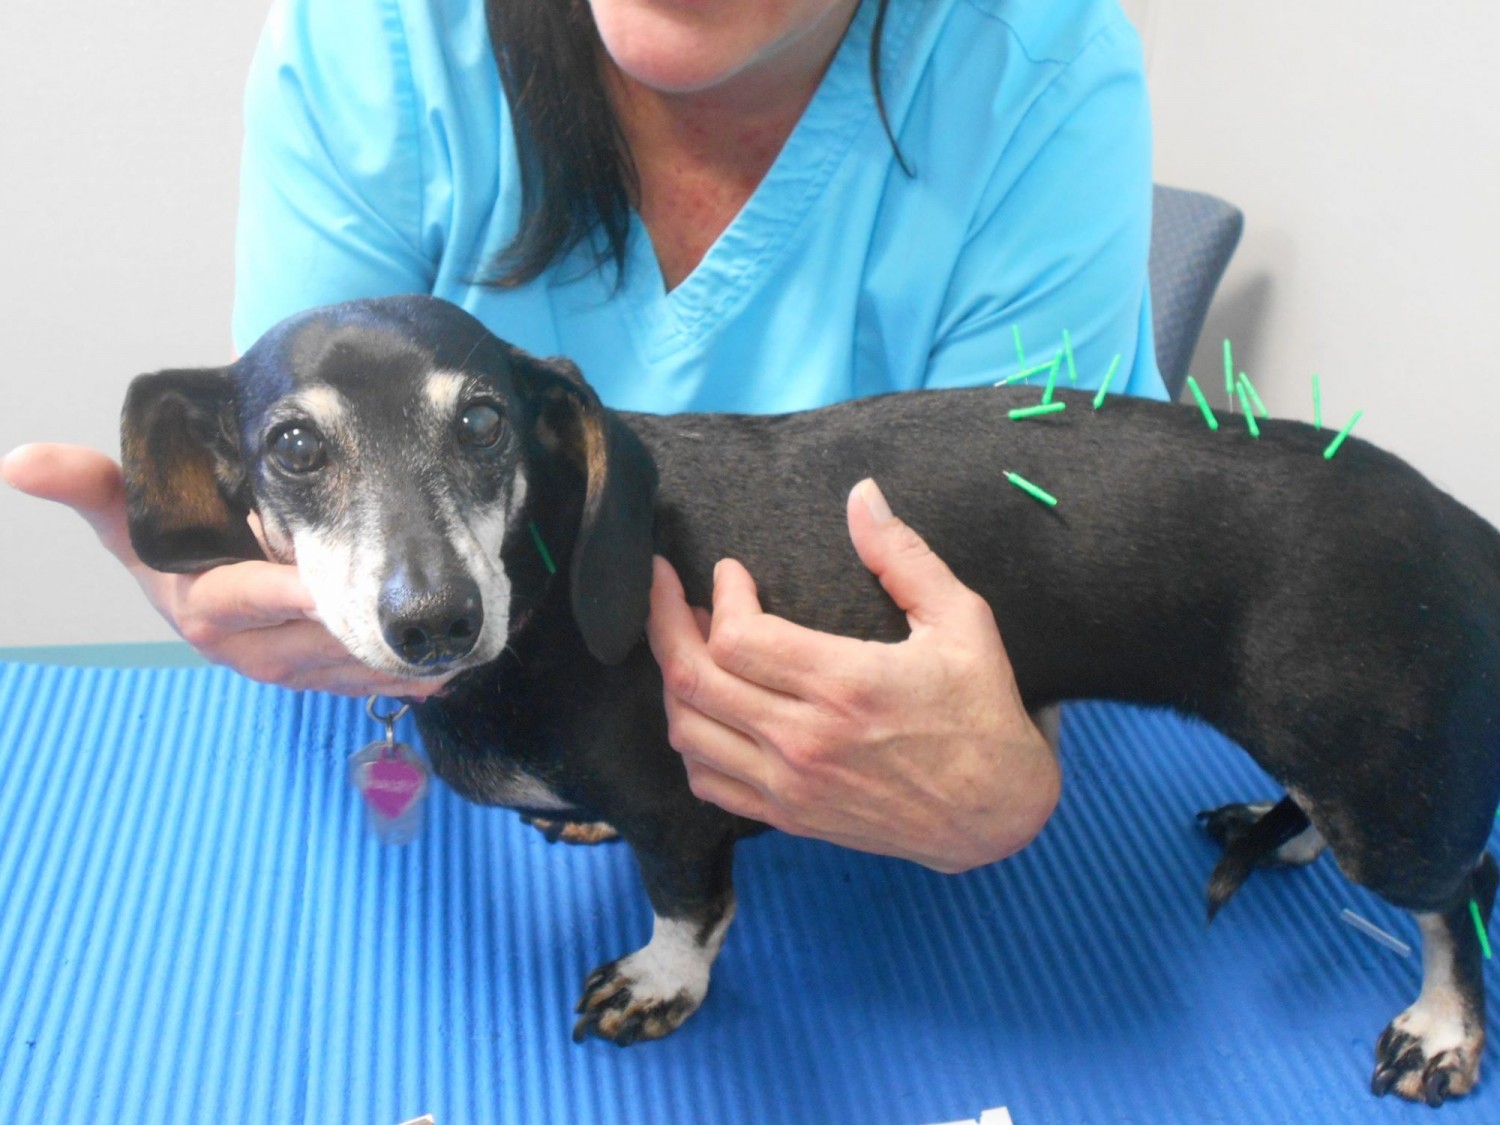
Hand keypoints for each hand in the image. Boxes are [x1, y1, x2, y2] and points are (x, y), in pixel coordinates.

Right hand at [2, 443, 447, 697]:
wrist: (195, 578)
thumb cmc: (168, 541)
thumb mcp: (130, 517)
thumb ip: (92, 489)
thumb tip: (17, 460)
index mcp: (205, 608)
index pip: (247, 600)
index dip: (286, 593)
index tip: (329, 582)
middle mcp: (245, 648)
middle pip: (309, 644)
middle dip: (358, 633)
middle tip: (412, 614)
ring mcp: (283, 668)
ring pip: (340, 671)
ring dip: (391, 664)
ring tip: (441, 649)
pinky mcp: (314, 678)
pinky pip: (359, 686)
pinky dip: (400, 682)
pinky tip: (442, 674)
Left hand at [647, 478, 1058, 872]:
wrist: (995, 814)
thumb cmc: (981, 711)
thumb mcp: (961, 620)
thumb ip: (903, 556)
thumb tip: (862, 494)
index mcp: (845, 685)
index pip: (736, 638)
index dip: (720, 595)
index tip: (730, 572)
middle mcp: (805, 740)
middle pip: (693, 680)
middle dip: (665, 621)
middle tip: (665, 587)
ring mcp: (791, 785)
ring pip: (687, 731)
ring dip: (672, 679)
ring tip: (685, 641)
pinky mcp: (789, 816)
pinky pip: (706, 782)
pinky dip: (689, 741)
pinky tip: (704, 707)